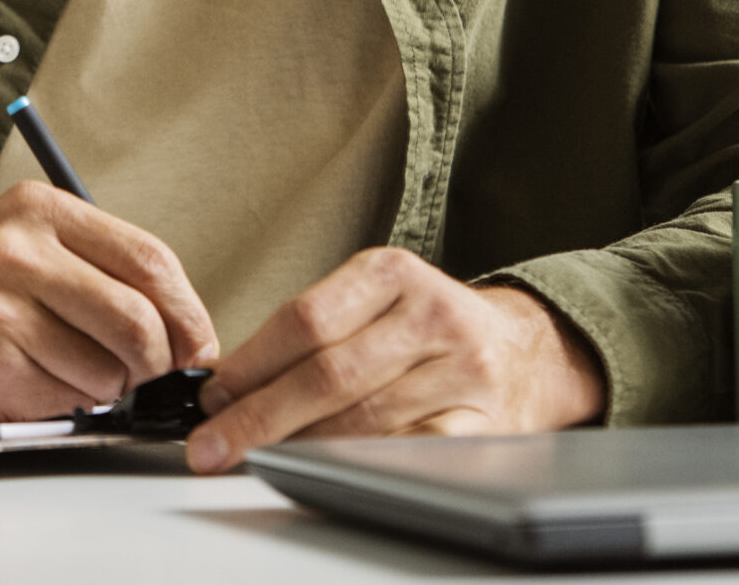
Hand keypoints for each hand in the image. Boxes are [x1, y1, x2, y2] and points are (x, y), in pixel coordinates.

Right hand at [0, 181, 219, 426]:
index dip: (187, 314)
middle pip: (139, 318)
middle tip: (143, 380)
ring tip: (57, 373)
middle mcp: (23, 245)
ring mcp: (3, 300)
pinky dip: (64, 404)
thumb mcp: (21, 252)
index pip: (151, 259)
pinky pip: (67, 396)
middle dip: (156, 364)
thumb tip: (180, 330)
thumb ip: (94, 274)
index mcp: (41, 210)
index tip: (195, 349)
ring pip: (108, 367)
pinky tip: (24, 383)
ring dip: (102, 389)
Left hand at [183, 248, 602, 472]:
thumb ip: (311, 330)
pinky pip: (407, 450)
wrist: (526, 351)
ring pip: (363, 418)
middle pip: (329, 372)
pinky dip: (358, 462)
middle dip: (260, 415)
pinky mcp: (483, 422)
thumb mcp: (375, 299)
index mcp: (392, 272)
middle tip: (214, 442)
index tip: (212, 396)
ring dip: (300, 444)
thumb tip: (228, 384)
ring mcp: (462, 369)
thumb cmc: (428, 328)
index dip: (251, 363)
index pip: (305, 318)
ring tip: (255, 455)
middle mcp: (432, 314)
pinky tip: (323, 467)